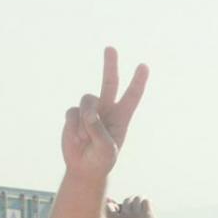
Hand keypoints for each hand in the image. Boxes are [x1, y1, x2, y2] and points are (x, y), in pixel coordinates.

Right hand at [61, 46, 148, 178]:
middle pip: (109, 82)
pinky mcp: (74, 115)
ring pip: (87, 101)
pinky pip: (72, 112)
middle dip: (110, 65)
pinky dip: (73, 127)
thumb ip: (99, 130)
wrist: (83, 169)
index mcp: (121, 118)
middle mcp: (107, 110)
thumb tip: (89, 114)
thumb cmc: (100, 161)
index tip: (144, 66)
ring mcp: (90, 111)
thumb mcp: (106, 150)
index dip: (138, 82)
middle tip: (110, 48)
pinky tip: (76, 139)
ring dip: (85, 119)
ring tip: (84, 138)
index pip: (132, 96)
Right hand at [106, 196, 157, 217]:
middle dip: (130, 202)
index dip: (113, 205)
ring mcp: (136, 213)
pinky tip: (147, 208)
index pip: (109, 206)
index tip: (117, 208)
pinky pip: (146, 202)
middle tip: (134, 206)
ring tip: (141, 204)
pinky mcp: (147, 214)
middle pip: (127, 201)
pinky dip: (146, 203)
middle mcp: (124, 215)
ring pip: (136, 199)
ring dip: (139, 201)